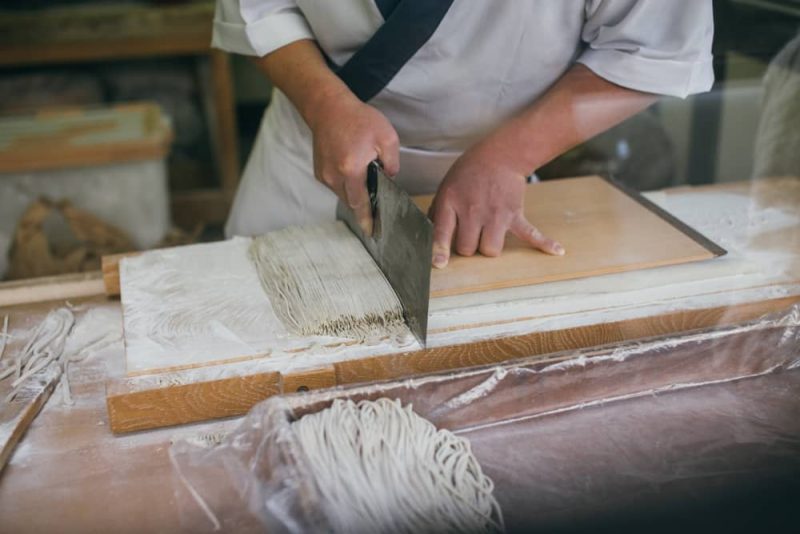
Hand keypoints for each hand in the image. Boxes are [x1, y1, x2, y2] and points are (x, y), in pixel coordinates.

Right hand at [306, 88, 399, 233]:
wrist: (328, 107)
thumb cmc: (358, 119)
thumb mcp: (387, 137)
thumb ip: (392, 162)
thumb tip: (390, 178)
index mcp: (351, 169)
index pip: (360, 203)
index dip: (367, 219)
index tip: (372, 232)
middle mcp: (334, 176)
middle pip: (352, 202)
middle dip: (364, 206)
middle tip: (377, 207)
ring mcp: (324, 175)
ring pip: (343, 195)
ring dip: (355, 193)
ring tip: (366, 180)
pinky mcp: (319, 172)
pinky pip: (336, 186)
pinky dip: (346, 184)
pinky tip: (354, 172)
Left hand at [428, 145, 564, 268]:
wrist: (500, 154)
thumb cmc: (469, 173)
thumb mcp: (447, 188)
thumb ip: (438, 213)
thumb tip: (430, 235)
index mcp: (452, 202)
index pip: (443, 232)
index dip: (440, 250)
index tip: (439, 264)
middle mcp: (473, 211)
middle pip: (468, 249)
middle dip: (467, 247)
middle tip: (468, 235)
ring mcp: (495, 215)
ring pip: (491, 249)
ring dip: (488, 247)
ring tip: (487, 236)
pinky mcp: (514, 215)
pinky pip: (530, 233)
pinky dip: (544, 242)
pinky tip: (556, 251)